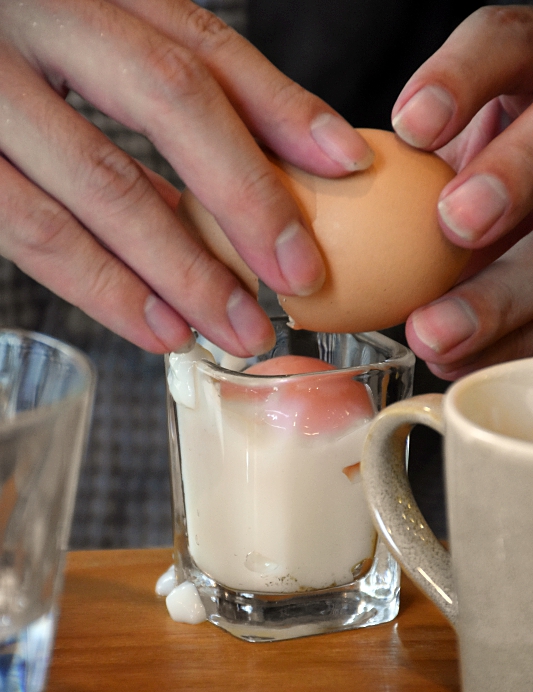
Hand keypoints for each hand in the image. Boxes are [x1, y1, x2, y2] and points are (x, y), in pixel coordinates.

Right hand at [0, 0, 372, 355]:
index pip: (202, 44)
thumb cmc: (13, 60)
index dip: (282, 106)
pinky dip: (105, 288)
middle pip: (168, 99)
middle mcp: (41, 19)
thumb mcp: (92, 52)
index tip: (346, 165)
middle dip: (246, 197)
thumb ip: (164, 98)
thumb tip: (271, 171)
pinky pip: (33, 232)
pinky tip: (159, 326)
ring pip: (102, 181)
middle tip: (298, 277)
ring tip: (238, 328)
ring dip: (183, 269)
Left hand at [390, 5, 532, 378]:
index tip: (412, 125)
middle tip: (456, 221)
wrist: (497, 199)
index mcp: (514, 81)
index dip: (465, 80)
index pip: (501, 49)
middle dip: (512, 179)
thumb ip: (374, 160)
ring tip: (434, 333)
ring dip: (499, 296)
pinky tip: (450, 359)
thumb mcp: (413, 155)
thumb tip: (281, 215)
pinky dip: (497, 342)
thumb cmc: (430, 173)